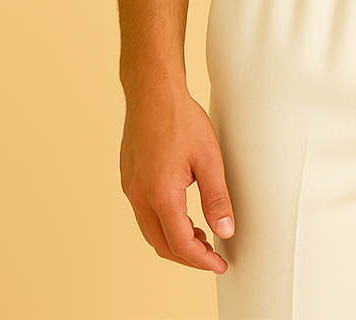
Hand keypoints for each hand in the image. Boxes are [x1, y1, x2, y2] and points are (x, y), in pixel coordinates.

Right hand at [119, 84, 235, 273]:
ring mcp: (130, 187)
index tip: (220, 264)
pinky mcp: (129, 177)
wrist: (153, 92)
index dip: (202, 259)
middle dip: (187, 256)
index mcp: (160, 194)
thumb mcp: (209, 159)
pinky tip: (181, 213)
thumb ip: (217, 198)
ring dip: (173, 240)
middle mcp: (139, 195)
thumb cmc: (181, 120)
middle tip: (212, 255)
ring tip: (200, 237)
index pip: (180, 244)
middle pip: (161, 244)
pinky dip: (162, 222)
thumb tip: (226, 230)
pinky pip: (143, 213)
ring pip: (150, 230)